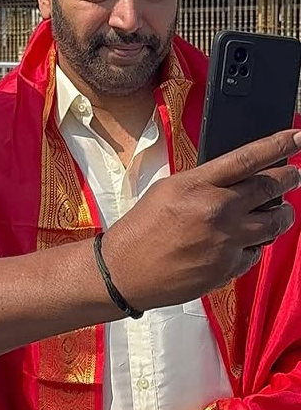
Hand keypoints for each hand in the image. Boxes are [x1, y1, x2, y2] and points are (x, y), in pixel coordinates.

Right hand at [102, 130, 300, 310]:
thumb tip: (240, 176)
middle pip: (271, 188)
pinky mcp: (229, 267)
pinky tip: (240, 242)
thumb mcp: (168, 189)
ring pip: (275, 223)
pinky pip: (257, 251)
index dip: (280, 146)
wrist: (125, 271)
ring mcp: (226, 241)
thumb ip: (205, 181)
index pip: (249, 158)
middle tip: (293, 177)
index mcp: (198, 184)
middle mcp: (217, 210)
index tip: (298, 138)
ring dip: (280, 215)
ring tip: (275, 212)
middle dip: (289, 179)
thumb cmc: (142, 230)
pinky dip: (254, 245)